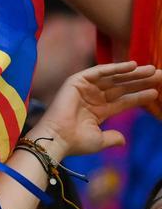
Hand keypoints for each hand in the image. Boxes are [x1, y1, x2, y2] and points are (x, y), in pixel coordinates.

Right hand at [32, 62, 161, 157]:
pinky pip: (99, 71)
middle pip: (121, 86)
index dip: (139, 96)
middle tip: (159, 74)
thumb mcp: (99, 140)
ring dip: (132, 73)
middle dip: (140, 81)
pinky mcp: (77, 81)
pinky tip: (133, 65)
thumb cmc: (75, 142)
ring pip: (113, 77)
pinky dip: (116, 67)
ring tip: (152, 70)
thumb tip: (123, 140)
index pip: (123, 101)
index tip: (156, 91)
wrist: (57, 138)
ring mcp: (85, 89)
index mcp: (98, 111)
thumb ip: (113, 138)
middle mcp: (92, 98)